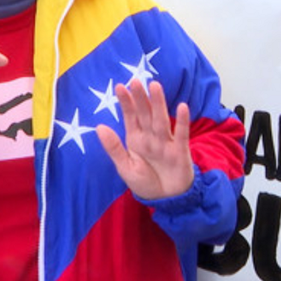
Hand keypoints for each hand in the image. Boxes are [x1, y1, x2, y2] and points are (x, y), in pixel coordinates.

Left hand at [96, 80, 193, 200]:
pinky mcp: (180, 151)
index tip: (120, 86)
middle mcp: (150, 137)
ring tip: (154, 86)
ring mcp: (166, 142)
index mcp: (135, 139)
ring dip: (158, 103)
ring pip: (161, 119)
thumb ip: (113, 147)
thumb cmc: (145, 182)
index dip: (126, 102)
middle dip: (140, 98)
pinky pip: (181, 134)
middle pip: (145, 113)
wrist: (166, 200)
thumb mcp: (125, 167)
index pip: (130, 116)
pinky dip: (182, 122)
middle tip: (136, 80)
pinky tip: (182, 107)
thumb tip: (99, 127)